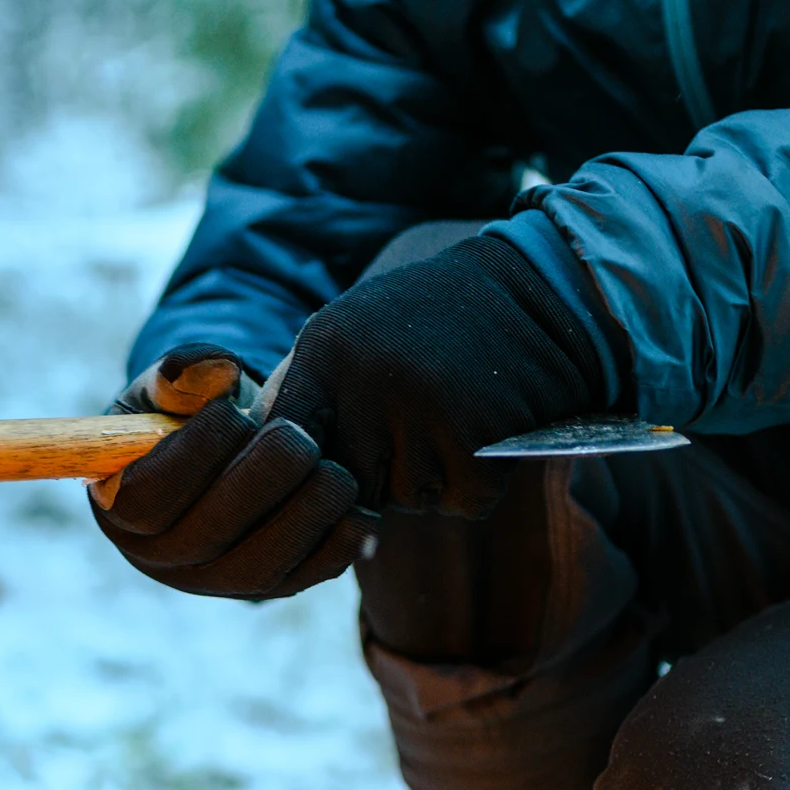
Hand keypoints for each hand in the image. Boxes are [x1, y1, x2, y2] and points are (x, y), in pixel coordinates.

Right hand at [90, 344, 372, 600]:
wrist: (230, 449)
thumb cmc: (192, 413)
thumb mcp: (175, 386)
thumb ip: (184, 372)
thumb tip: (218, 370)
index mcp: (120, 507)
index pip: (145, 500)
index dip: (191, 457)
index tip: (233, 411)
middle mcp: (160, 558)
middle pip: (205, 539)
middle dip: (258, 485)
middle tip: (299, 438)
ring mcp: (213, 582)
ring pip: (255, 571)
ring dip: (302, 521)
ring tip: (336, 472)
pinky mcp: (265, 588)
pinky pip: (299, 580)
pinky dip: (335, 551)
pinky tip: (362, 512)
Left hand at [265, 234, 614, 517]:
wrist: (539, 288)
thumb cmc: (431, 320)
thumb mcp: (350, 335)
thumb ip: (301, 394)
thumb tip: (250, 460)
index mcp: (326, 355)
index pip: (282, 444)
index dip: (300, 472)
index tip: (323, 469)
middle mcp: (366, 383)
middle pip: (349, 487)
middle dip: (380, 476)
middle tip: (414, 427)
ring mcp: (422, 412)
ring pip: (409, 499)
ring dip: (433, 478)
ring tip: (455, 418)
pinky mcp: (477, 440)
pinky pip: (462, 501)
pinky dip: (478, 483)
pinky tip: (488, 432)